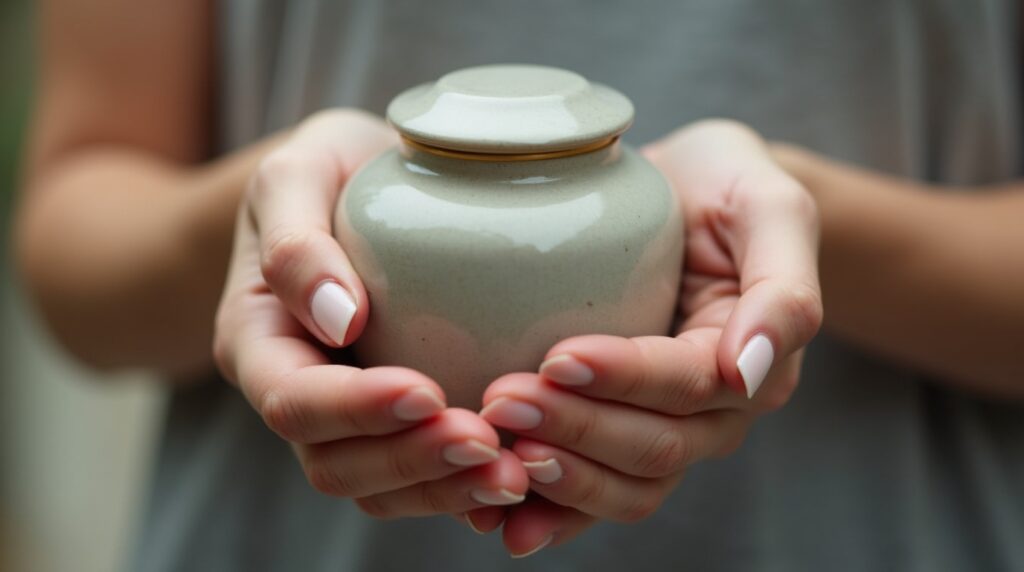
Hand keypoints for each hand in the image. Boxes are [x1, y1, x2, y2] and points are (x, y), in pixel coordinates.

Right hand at [213, 109, 527, 518]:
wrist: (355, 186)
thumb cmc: (324, 172)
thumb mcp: (294, 176)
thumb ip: (297, 244)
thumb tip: (340, 320)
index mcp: (258, 342)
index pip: (293, 400)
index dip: (356, 409)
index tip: (428, 392)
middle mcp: (296, 393)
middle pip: (335, 464)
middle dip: (412, 462)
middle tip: (490, 443)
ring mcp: (345, 418)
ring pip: (380, 488)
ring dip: (446, 488)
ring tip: (516, 472)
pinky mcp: (395, 423)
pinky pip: (420, 479)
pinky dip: (465, 487)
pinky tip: (521, 474)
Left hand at [467, 120, 822, 555]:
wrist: (694, 194)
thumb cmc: (731, 188)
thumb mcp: (773, 208)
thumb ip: (782, 288)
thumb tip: (749, 371)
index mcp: (752, 363)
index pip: (687, 386)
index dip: (624, 379)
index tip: (557, 358)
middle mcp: (714, 413)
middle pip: (652, 447)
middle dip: (576, 430)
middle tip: (501, 401)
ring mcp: (669, 431)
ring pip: (624, 486)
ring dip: (559, 479)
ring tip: (495, 454)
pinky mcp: (622, 432)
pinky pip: (595, 491)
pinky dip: (549, 511)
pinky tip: (495, 515)